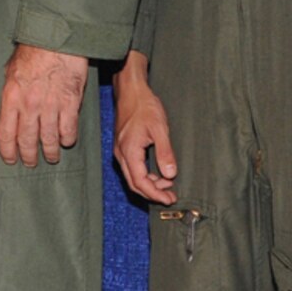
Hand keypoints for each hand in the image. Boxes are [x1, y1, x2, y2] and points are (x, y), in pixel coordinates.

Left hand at [0, 44, 88, 165]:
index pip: (5, 133)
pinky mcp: (70, 104)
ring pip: (49, 140)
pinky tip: (66, 141)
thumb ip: (12, 91)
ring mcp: (50, 106)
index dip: (7, 150)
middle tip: (31, 163)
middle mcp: (29, 105)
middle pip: (27, 141)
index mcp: (11, 97)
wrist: (58, 38)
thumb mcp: (12, 69)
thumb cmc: (34, 50)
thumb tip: (11, 106)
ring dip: (50, 152)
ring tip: (51, 157)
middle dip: (28, 156)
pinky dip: (67, 139)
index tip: (10, 159)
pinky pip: (68, 130)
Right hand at [111, 53, 177, 204]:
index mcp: (129, 151)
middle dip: (152, 193)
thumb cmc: (144, 106)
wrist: (131, 91)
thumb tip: (170, 174)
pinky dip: (145, 175)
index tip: (169, 199)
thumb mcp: (160, 129)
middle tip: (170, 197)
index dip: (155, 194)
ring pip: (133, 177)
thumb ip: (165, 153)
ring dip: (150, 184)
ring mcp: (120, 151)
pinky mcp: (123, 147)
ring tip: (168, 184)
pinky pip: (132, 168)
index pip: (140, 182)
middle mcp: (121, 154)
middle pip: (134, 183)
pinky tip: (158, 172)